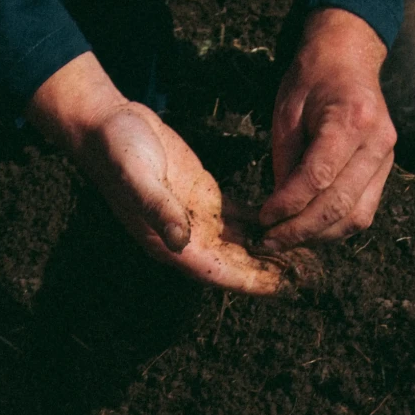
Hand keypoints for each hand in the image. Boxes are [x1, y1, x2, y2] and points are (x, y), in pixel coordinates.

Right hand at [27, 54, 289, 294]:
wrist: (108, 126)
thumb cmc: (119, 152)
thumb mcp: (137, 178)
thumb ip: (158, 209)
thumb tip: (181, 241)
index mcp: (170, 241)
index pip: (217, 269)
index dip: (248, 280)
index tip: (279, 288)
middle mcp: (187, 237)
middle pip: (235, 263)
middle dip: (268, 271)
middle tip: (306, 276)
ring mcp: (196, 218)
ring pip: (241, 244)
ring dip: (270, 251)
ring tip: (306, 256)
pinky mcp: (203, 196)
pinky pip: (239, 219)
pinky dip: (262, 225)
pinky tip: (288, 224)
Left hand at [260, 7, 396, 249]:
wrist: (348, 59)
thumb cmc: (312, 81)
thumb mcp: (286, 113)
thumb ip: (284, 162)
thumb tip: (277, 213)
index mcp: (352, 118)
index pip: (318, 177)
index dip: (288, 205)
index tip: (263, 219)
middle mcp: (377, 142)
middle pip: (338, 205)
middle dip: (299, 230)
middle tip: (268, 241)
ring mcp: (386, 159)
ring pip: (354, 218)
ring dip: (317, 237)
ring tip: (285, 240)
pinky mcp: (385, 172)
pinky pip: (361, 214)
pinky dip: (333, 229)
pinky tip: (307, 231)